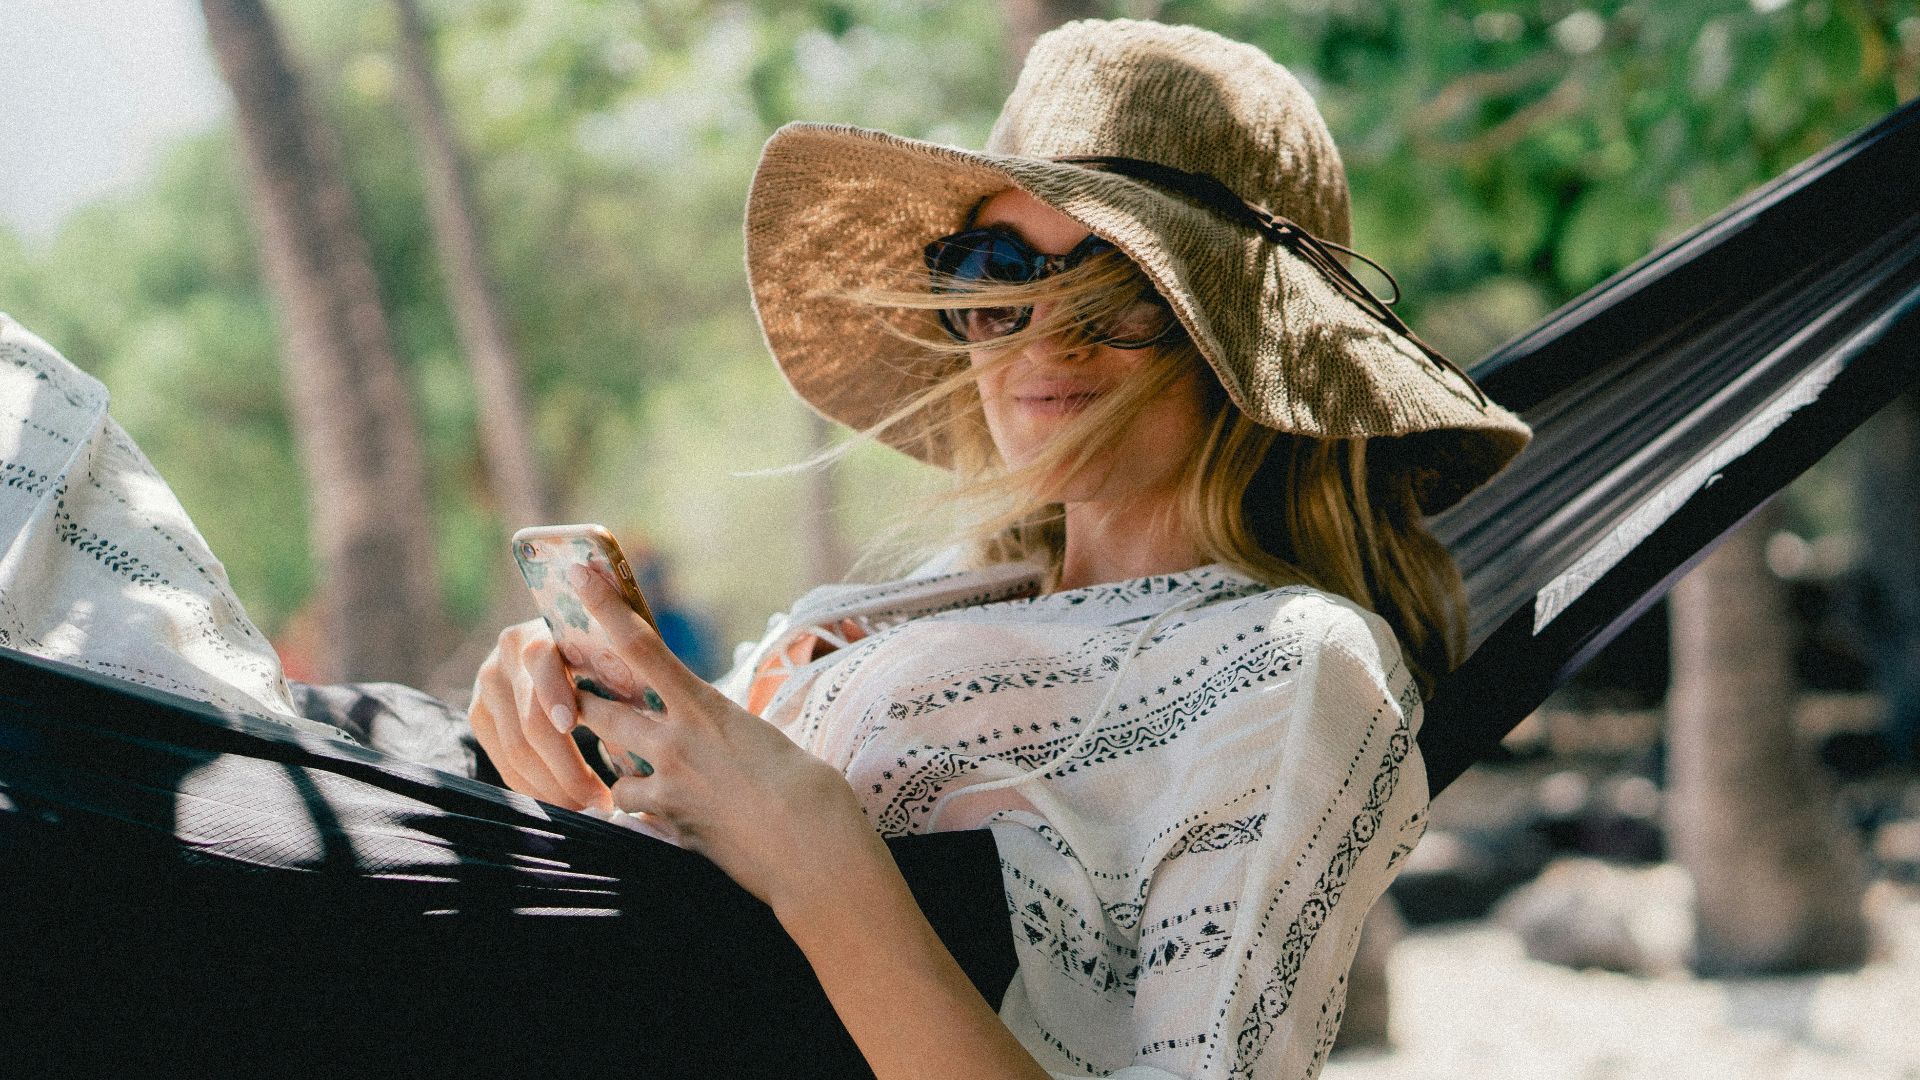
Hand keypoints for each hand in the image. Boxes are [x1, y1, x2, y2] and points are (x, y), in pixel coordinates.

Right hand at [467, 617, 613, 812]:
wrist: (567, 643)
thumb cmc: (609, 651)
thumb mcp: (616, 648)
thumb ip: (623, 669)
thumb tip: (646, 711)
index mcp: (544, 630)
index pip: (542, 661)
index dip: (555, 695)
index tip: (573, 727)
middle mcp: (507, 654)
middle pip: (529, 721)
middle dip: (565, 768)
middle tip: (600, 800)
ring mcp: (488, 685)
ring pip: (515, 750)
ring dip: (553, 787)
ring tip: (587, 806)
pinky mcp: (480, 715)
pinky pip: (504, 763)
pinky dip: (535, 788)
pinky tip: (564, 801)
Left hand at [565, 565, 890, 911]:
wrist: (814, 851)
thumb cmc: (812, 790)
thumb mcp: (767, 739)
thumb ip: (729, 729)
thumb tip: (718, 736)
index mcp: (706, 706)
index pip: (641, 646)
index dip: (603, 607)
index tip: (579, 576)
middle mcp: (676, 742)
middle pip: (599, 708)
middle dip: (582, 699)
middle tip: (573, 690)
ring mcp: (667, 787)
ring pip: (609, 764)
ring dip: (613, 760)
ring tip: (630, 761)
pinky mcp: (669, 827)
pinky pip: (634, 811)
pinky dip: (638, 808)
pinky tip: (657, 812)